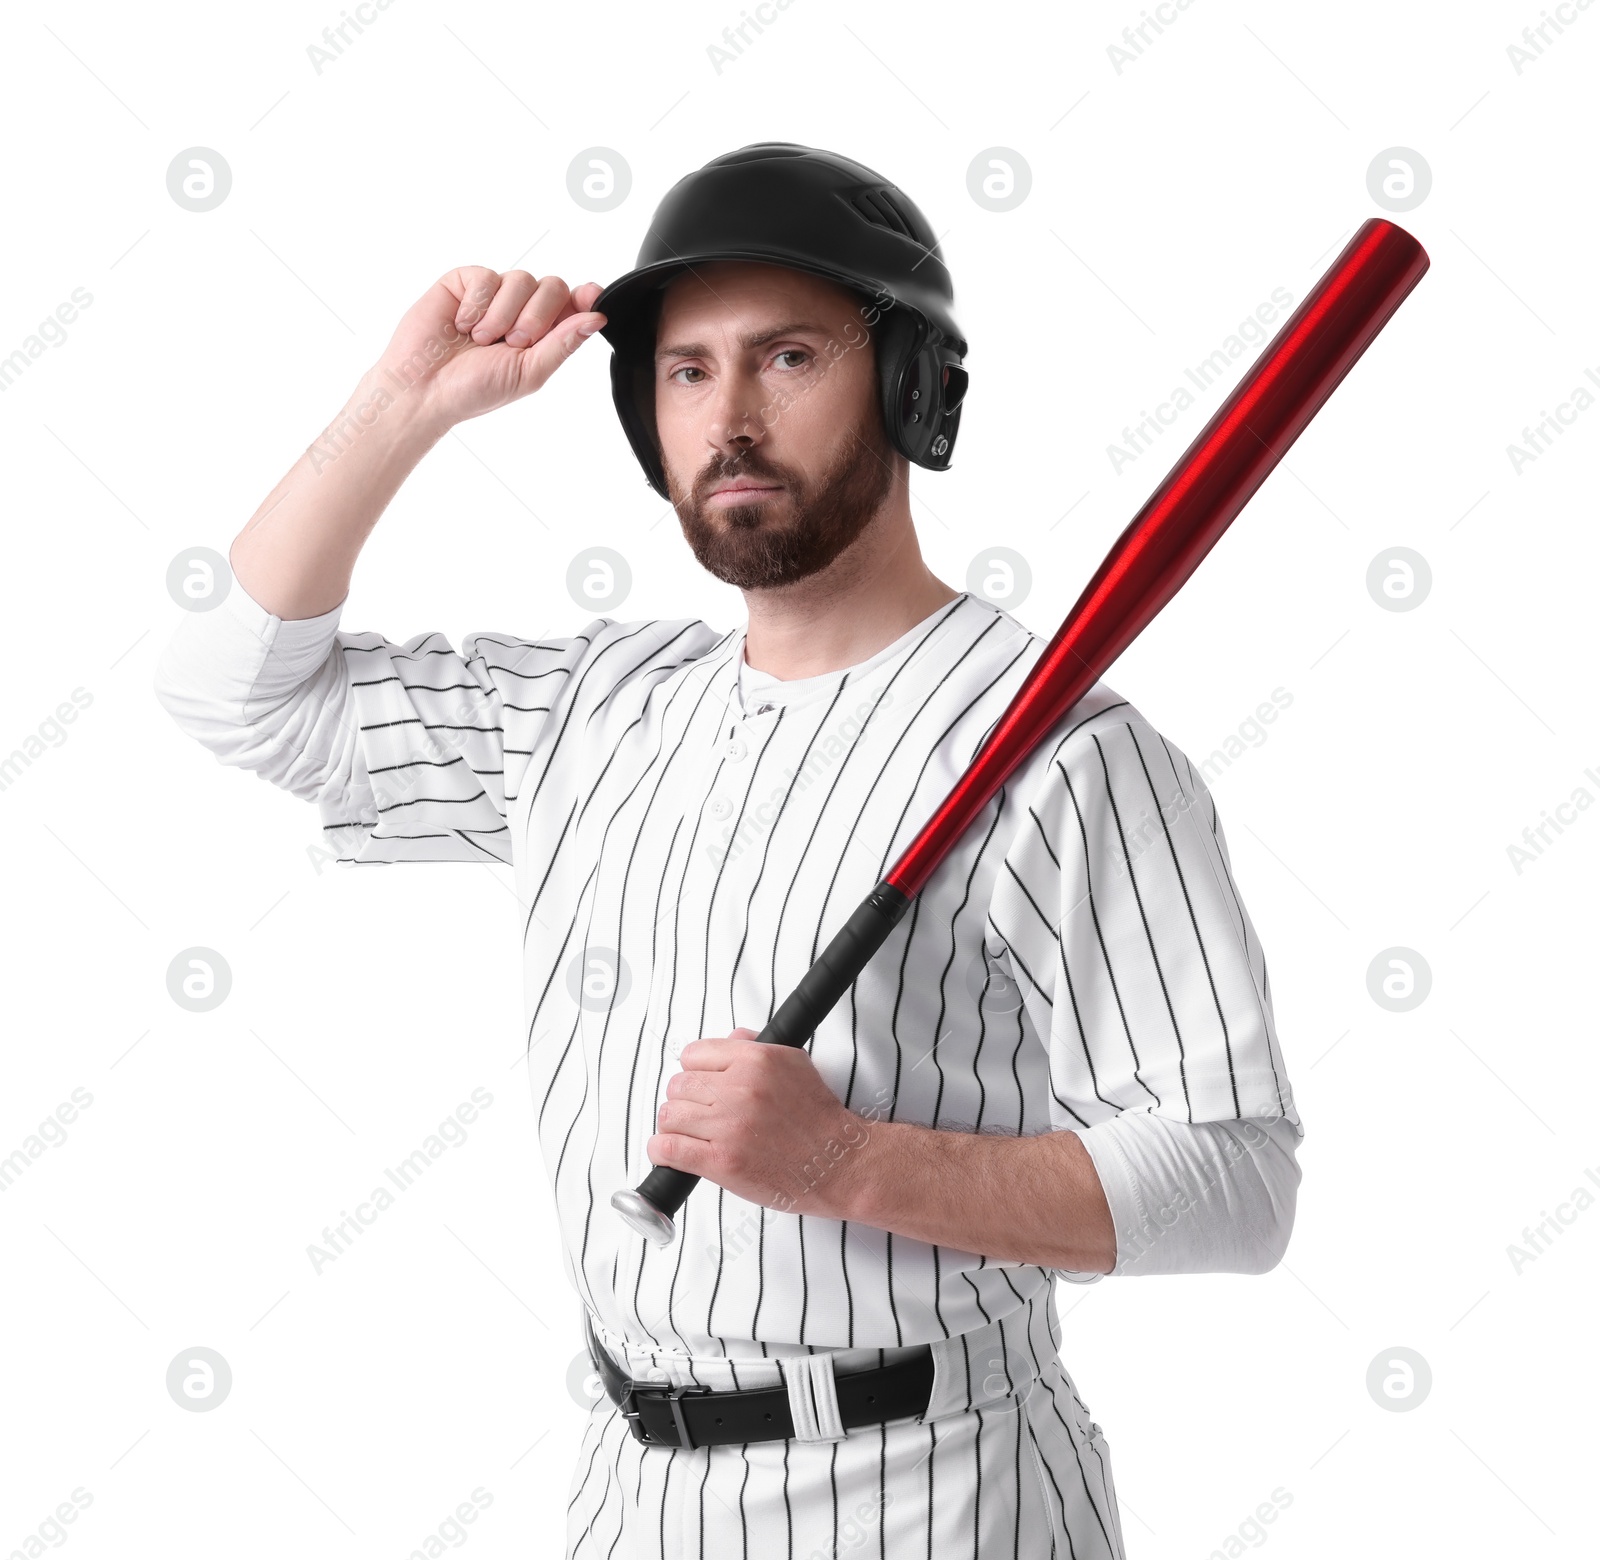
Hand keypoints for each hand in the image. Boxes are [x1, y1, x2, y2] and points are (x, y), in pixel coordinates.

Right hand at [372, 267, 605, 434]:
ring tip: (481, 340)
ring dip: (503, 315)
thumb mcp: (528, 373)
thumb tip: (597, 319)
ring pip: (521, 279)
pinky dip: (477, 305)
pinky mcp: (464, 282)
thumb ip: (563, 344)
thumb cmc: (474, 389)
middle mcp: (520, 309)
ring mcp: (493, 294)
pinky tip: (462, 325)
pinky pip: (486, 276)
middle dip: (537, 316)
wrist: (424, 389)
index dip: (584, 297)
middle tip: (514, 342)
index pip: (572, 304)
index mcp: (541, 333)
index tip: (591, 294)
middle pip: (553, 286)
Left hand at [649, 1030, 876, 1217]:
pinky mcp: (722, 1162)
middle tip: (700, 1114)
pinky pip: (668, 1149)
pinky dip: (662, 1151)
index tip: (702, 1086)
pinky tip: (672, 1152)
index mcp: (755, 1061)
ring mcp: (729, 1126)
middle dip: (685, 1100)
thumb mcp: (794, 1064)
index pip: (693, 1054)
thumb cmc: (819, 1119)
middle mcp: (739, 1089)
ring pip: (669, 1115)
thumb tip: (728, 1040)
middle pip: (678, 1086)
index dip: (695, 1072)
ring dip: (675, 1126)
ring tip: (691, 1134)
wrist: (839, 1163)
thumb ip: (756, 1048)